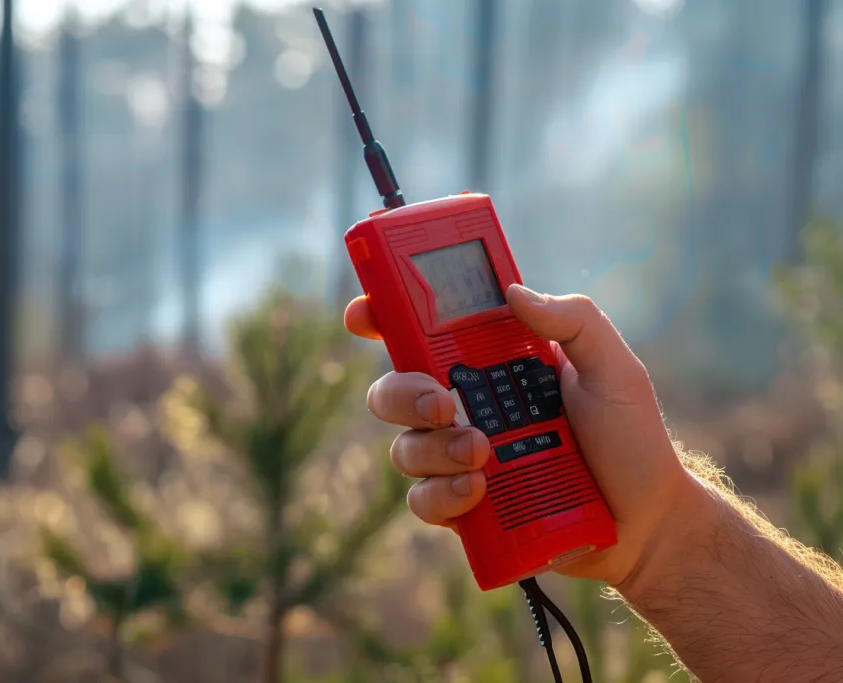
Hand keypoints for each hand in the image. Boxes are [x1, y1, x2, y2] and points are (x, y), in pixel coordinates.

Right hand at [344, 284, 693, 586]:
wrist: (646, 522)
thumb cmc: (630, 439)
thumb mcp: (614, 369)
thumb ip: (575, 320)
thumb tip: (514, 292)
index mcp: (491, 365)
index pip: (424, 334)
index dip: (383, 318)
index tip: (364, 315)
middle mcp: (466, 407)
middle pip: (393, 391)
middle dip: (403, 394)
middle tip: (442, 404)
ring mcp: (461, 458)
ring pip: (404, 449)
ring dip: (434, 450)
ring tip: (484, 455)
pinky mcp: (465, 507)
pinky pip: (423, 501)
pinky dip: (443, 495)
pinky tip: (478, 492)